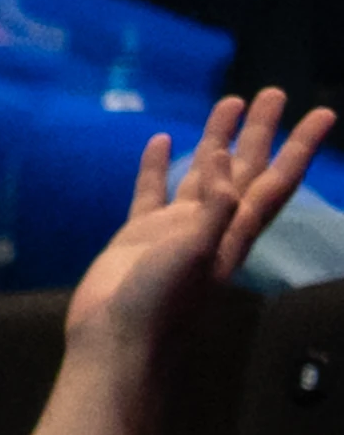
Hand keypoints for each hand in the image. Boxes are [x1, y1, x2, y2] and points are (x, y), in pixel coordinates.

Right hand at [66, 89, 335, 366]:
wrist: (114, 341)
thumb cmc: (160, 304)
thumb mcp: (197, 254)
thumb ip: (214, 208)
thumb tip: (220, 160)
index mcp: (235, 232)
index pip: (276, 181)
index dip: (299, 147)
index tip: (321, 114)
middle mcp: (212, 226)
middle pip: (245, 169)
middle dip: (261, 132)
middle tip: (274, 94)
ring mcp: (175, 229)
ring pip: (202, 174)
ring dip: (216, 140)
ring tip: (227, 103)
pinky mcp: (139, 236)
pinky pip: (152, 192)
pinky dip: (157, 166)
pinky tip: (159, 141)